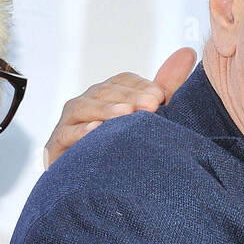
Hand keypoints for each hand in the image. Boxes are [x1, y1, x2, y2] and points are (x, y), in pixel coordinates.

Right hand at [43, 47, 195, 167]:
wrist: (95, 191)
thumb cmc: (123, 150)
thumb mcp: (149, 117)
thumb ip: (166, 86)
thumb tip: (188, 52)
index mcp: (107, 95)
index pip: (122, 81)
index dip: (140, 86)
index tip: (160, 97)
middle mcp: (86, 103)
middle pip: (104, 91)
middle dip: (129, 97)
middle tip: (152, 105)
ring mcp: (69, 122)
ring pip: (84, 108)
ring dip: (107, 110)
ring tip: (127, 114)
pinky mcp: (56, 144)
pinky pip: (67, 134)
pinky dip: (80, 132)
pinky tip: (96, 131)